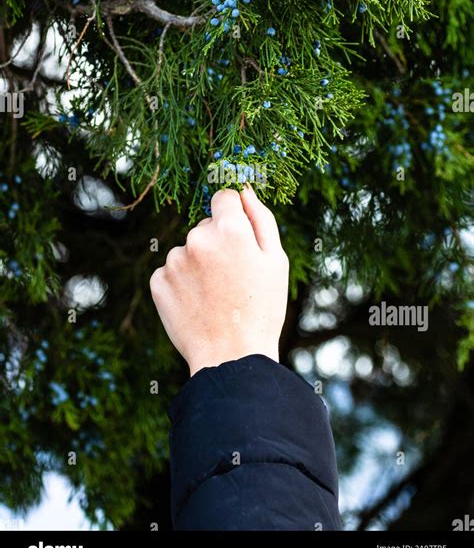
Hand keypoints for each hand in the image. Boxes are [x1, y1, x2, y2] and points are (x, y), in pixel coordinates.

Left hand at [149, 185, 288, 375]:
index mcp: (229, 228)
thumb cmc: (262, 309)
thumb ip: (261, 218)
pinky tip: (198, 303)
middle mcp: (197, 238)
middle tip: (234, 278)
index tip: (239, 237)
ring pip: (188, 250)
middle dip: (218, 242)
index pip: (224, 196)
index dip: (234, 214)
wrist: (231, 357)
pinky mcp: (158, 282)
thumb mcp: (276, 260)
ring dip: (199, 263)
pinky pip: (171, 271)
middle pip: (206, 226)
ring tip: (216, 295)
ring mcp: (174, 260)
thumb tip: (245, 190)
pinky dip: (183, 282)